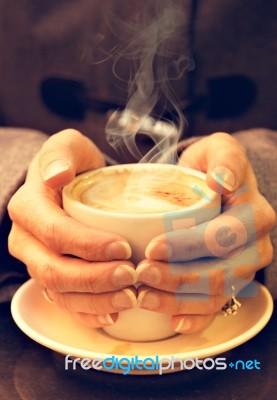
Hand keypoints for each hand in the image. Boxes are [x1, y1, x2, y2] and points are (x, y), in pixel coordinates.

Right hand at [8, 129, 136, 327]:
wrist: (67, 183)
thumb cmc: (70, 164)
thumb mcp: (67, 146)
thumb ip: (61, 153)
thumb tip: (56, 175)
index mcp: (28, 209)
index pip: (54, 233)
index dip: (87, 245)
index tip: (122, 247)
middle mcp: (26, 241)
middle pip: (54, 271)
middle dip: (94, 279)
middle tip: (131, 277)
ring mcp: (37, 262)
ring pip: (60, 293)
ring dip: (95, 301)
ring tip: (130, 297)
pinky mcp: (51, 278)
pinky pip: (64, 304)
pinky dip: (88, 313)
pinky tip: (114, 312)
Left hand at [137, 132, 275, 332]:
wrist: (216, 185)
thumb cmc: (213, 167)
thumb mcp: (220, 148)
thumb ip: (225, 157)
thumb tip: (224, 180)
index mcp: (255, 215)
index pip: (223, 236)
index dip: (187, 246)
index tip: (152, 247)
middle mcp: (255, 247)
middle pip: (219, 272)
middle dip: (178, 278)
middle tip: (142, 274)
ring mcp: (244, 269)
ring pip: (215, 294)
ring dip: (178, 300)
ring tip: (144, 297)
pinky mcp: (231, 283)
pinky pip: (217, 308)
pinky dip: (195, 318)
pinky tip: (172, 322)